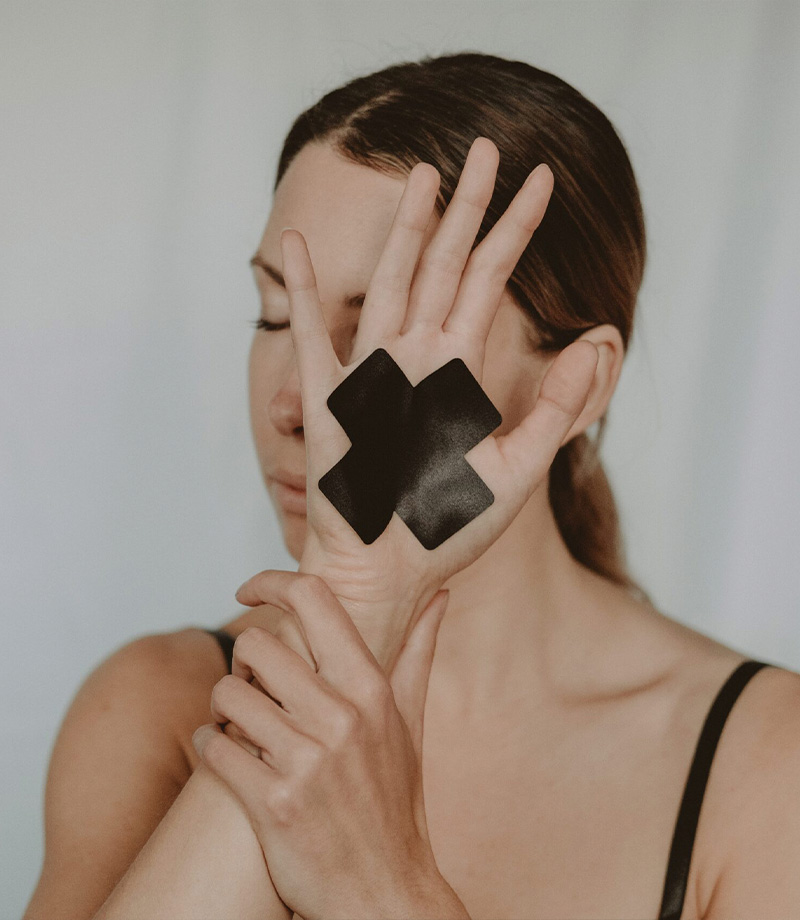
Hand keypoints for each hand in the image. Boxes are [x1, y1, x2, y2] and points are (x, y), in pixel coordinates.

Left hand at [192, 571, 468, 919]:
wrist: (384, 893)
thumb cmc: (395, 803)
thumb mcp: (412, 724)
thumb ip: (419, 653)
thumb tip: (441, 597)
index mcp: (371, 688)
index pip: (313, 600)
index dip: (272, 581)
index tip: (249, 588)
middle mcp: (342, 718)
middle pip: (255, 645)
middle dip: (243, 663)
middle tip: (252, 683)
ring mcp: (307, 762)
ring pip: (227, 695)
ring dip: (223, 708)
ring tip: (241, 723)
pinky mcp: (273, 805)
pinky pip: (215, 748)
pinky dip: (210, 746)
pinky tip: (227, 754)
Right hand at [280, 136, 597, 657]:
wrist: (390, 575)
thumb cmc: (448, 531)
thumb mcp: (517, 470)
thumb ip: (557, 408)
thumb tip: (599, 343)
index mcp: (457, 371)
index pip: (490, 281)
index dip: (515, 230)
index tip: (542, 181)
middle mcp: (416, 360)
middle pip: (444, 263)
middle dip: (467, 206)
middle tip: (486, 146)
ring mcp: (372, 375)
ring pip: (390, 282)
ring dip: (405, 229)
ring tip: (423, 175)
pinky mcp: (328, 401)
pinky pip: (313, 336)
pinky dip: (303, 293)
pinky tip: (295, 248)